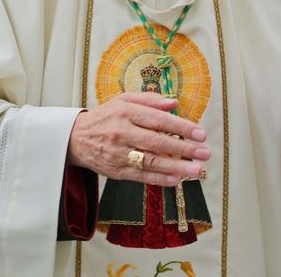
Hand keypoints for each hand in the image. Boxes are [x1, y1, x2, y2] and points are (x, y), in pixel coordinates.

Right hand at [67, 92, 208, 186]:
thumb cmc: (106, 117)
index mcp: (126, 112)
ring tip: (196, 170)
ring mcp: (118, 153)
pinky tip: (176, 180)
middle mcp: (122, 132)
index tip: (201, 134)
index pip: (159, 120)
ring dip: (176, 167)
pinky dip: (159, 178)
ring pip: (150, 161)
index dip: (182, 127)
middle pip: (157, 142)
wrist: (75, 138)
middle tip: (205, 153)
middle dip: (184, 148)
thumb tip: (175, 103)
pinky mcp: (115, 171)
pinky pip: (140, 176)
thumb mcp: (124, 100)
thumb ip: (150, 100)